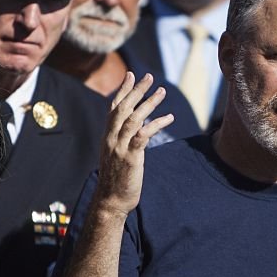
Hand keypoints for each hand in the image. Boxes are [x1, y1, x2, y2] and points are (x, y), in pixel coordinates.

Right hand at [93, 72, 172, 217]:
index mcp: (107, 137)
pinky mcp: (131, 157)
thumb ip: (123, 139)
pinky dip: (156, 123)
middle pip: (123, 108)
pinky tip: (169, 117)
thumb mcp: (116, 155)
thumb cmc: (116, 179)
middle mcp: (111, 139)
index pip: (113, 107)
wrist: (111, 201)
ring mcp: (120, 148)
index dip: (123, 90)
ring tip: (162, 92)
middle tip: (149, 76)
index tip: (131, 74)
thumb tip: (136, 126)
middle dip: (136, 90)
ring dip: (149, 103)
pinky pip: (143, 135)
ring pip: (133, 118)